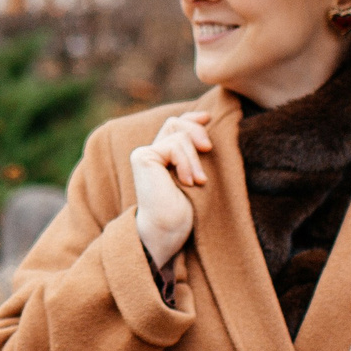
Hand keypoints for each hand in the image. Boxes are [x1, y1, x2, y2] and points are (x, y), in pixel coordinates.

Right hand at [129, 112, 212, 284]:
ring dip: (194, 158)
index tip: (207, 118)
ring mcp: (144, 154)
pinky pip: (175, 144)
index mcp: (163, 158)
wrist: (168, 232)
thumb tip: (205, 119)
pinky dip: (187, 162)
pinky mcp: (143, 157)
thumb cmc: (187, 212)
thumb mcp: (196, 173)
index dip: (191, 118)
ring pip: (180, 135)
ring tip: (198, 182)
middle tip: (208, 149)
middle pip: (176, 122)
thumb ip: (194, 149)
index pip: (175, 125)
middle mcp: (151, 154)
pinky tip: (188, 182)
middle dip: (196, 131)